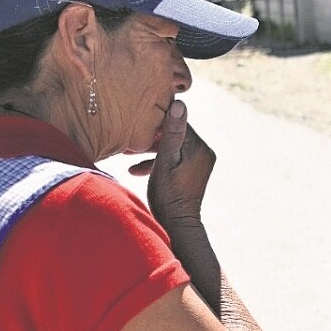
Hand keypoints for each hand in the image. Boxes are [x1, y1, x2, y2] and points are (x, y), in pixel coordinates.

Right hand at [130, 100, 215, 225]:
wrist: (177, 226)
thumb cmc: (168, 196)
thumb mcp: (165, 162)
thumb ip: (171, 133)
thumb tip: (179, 104)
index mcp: (198, 147)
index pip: (178, 122)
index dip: (158, 120)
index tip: (138, 120)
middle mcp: (203, 152)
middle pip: (175, 134)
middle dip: (152, 136)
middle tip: (129, 139)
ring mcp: (199, 163)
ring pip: (172, 147)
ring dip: (151, 150)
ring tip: (127, 153)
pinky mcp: (193, 172)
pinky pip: (174, 159)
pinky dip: (157, 162)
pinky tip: (135, 169)